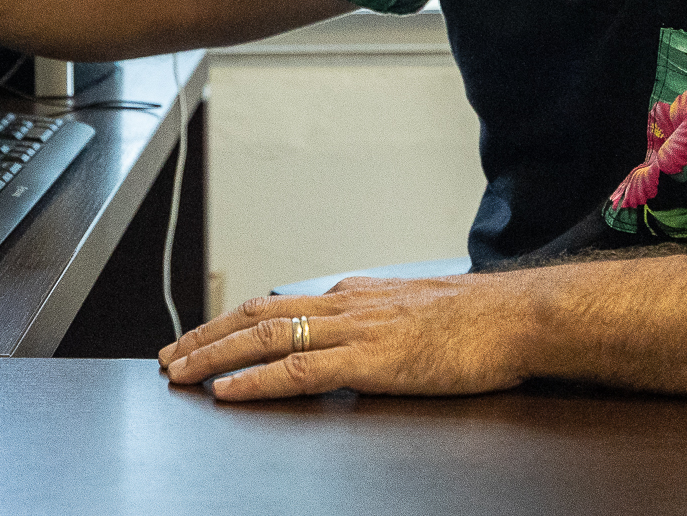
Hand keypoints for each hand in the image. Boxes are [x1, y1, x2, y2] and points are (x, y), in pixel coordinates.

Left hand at [157, 274, 535, 400]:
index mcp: (357, 296)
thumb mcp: (416, 313)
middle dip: (206, 336)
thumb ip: (379, 321)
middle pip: (256, 314)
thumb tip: (353, 333)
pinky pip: (297, 369)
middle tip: (169, 357)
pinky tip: (228, 391)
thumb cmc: (480, 323)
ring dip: (214, 355)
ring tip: (181, 374)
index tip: (202, 338)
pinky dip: (255, 380)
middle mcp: (346, 305)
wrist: (517, 318)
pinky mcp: (368, 360)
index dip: (232, 322)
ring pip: (265, 337)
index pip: (279, 304)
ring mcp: (354, 330)